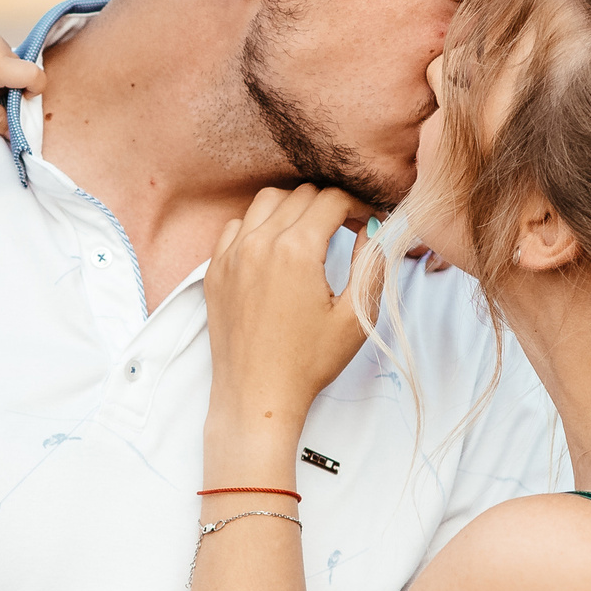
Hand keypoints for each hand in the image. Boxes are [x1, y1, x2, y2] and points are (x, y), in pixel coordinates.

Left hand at [204, 185, 372, 469]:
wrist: (257, 396)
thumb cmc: (308, 363)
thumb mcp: (356, 317)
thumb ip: (373, 264)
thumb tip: (375, 228)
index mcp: (295, 250)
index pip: (332, 199)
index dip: (358, 203)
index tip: (368, 220)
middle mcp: (259, 243)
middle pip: (302, 194)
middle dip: (329, 204)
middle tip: (347, 227)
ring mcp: (231, 255)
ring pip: (266, 201)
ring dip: (293, 207)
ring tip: (311, 232)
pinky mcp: (215, 271)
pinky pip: (236, 226)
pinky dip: (258, 225)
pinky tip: (274, 248)